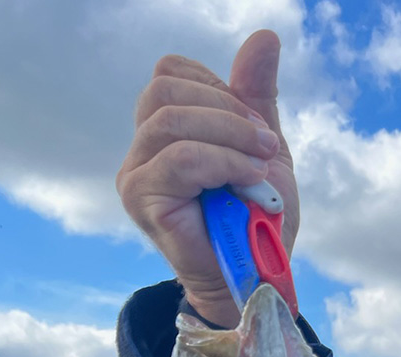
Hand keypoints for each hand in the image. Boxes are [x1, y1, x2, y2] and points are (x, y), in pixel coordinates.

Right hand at [116, 29, 298, 326]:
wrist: (257, 276)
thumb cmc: (257, 219)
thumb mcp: (262, 147)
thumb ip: (255, 96)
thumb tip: (264, 36)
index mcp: (165, 128)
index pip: (174, 73)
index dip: (220, 91)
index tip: (259, 128)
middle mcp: (142, 147)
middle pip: (166, 88)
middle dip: (227, 111)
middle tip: (264, 145)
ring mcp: (136, 173)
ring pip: (172, 121)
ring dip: (229, 137)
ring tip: (259, 167)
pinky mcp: (142, 199)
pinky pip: (180, 159)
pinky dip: (222, 162)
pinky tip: (247, 180)